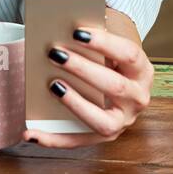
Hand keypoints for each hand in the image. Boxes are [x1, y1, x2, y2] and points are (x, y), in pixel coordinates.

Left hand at [22, 25, 152, 147]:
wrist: (125, 81)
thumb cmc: (111, 60)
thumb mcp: (111, 49)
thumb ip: (93, 43)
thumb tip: (61, 33)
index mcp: (142, 71)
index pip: (128, 55)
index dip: (105, 43)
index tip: (77, 33)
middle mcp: (138, 98)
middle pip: (115, 86)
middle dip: (83, 70)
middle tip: (55, 54)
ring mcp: (123, 121)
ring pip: (102, 121)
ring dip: (75, 104)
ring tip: (52, 87)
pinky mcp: (105, 136)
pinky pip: (78, 141)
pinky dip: (54, 139)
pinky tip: (30, 133)